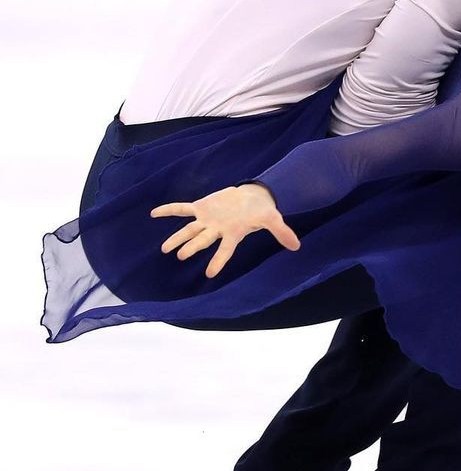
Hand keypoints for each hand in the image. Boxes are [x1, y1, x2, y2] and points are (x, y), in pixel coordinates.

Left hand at [151, 183, 299, 278]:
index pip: (225, 250)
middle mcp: (217, 230)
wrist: (253, 197)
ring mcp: (207, 220)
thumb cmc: (262, 211)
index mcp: (232, 234)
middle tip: (180, 255)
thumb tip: (297, 247)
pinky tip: (154, 213)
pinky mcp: (201, 208)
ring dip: (177, 238)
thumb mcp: (273, 220)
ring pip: (189, 230)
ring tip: (164, 249)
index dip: (218, 261)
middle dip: (192, 247)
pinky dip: (169, 210)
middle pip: (202, 241)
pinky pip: (182, 209)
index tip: (209, 273)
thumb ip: (282, 232)